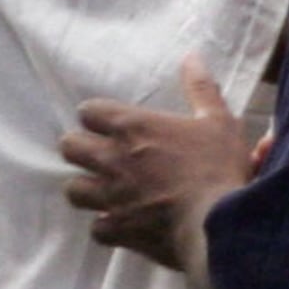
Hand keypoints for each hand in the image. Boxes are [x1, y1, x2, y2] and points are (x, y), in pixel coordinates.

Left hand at [62, 55, 255, 272]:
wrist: (218, 226)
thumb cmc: (218, 169)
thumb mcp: (218, 122)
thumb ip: (200, 88)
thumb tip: (192, 57)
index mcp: (133, 127)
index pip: (89, 110)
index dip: (95, 116)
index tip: (107, 123)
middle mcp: (113, 159)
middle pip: (69, 147)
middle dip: (79, 149)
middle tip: (98, 155)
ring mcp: (112, 197)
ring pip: (73, 190)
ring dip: (86, 189)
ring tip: (102, 191)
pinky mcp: (119, 231)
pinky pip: (97, 229)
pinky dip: (106, 227)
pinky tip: (120, 225)